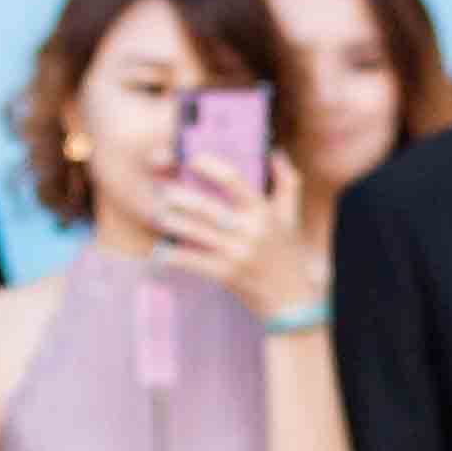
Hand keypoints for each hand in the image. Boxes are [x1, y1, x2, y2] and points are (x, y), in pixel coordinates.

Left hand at [159, 151, 320, 321]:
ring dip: (171, 222)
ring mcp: (236, 253)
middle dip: (178, 197)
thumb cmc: (288, 253)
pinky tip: (160, 251)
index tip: (191, 161)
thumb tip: (275, 152)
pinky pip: (191, 261)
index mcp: (262, 211)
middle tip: (162, 191)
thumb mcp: (292, 216)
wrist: (292, 298)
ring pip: (193, 232)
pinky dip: (172, 256)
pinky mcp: (225, 274)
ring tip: (158, 216)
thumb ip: (288, 181)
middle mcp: (249, 230)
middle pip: (204, 206)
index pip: (232, 179)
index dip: (209, 166)